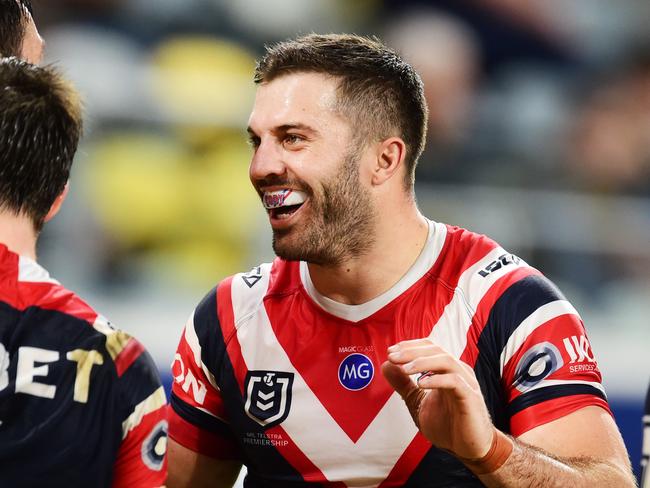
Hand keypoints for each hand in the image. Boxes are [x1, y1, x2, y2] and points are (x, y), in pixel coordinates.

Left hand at [381, 339, 494, 458]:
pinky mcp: (471, 398)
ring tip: (404, 369)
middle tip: (392, 356)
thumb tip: (386, 364)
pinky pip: (455, 382)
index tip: (390, 351)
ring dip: (422, 362)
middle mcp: (458, 371)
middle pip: (436, 350)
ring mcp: (466, 383)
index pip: (429, 347)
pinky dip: (437, 380)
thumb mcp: (417, 402)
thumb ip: (403, 384)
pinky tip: (421, 384)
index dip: (409, 346)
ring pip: (446, 361)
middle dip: (411, 352)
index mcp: (446, 370)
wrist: (468, 449)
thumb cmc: (447, 425)